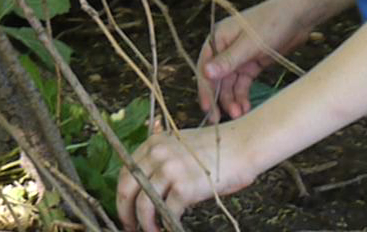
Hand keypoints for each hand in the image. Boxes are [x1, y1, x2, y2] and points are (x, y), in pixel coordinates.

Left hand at [116, 122, 257, 231]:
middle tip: (130, 226)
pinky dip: (167, 224)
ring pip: (144, 204)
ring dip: (144, 223)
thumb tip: (147, 190)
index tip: (126, 209)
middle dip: (125, 212)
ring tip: (151, 231)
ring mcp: (171, 170)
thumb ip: (162, 161)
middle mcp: (158, 154)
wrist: (244, 145)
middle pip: (127, 188)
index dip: (123, 194)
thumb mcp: (182, 146)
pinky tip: (170, 229)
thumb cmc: (218, 149)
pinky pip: (168, 212)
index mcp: (155, 143)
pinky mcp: (185, 187)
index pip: (126, 171)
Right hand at [198, 0, 312, 120]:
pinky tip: (246, 108)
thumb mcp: (249, 44)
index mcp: (218, 38)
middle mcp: (225, 48)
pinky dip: (243, 96)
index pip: (205, 67)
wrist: (298, 17)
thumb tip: (205, 73)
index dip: (205, 88)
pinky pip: (243, 84)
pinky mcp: (252, 64)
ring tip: (239, 114)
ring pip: (230, 84)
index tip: (207, 107)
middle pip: (217, 78)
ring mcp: (239, 57)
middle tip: (220, 119)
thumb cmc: (272, 23)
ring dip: (232, 99)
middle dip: (219, 98)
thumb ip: (228, 60)